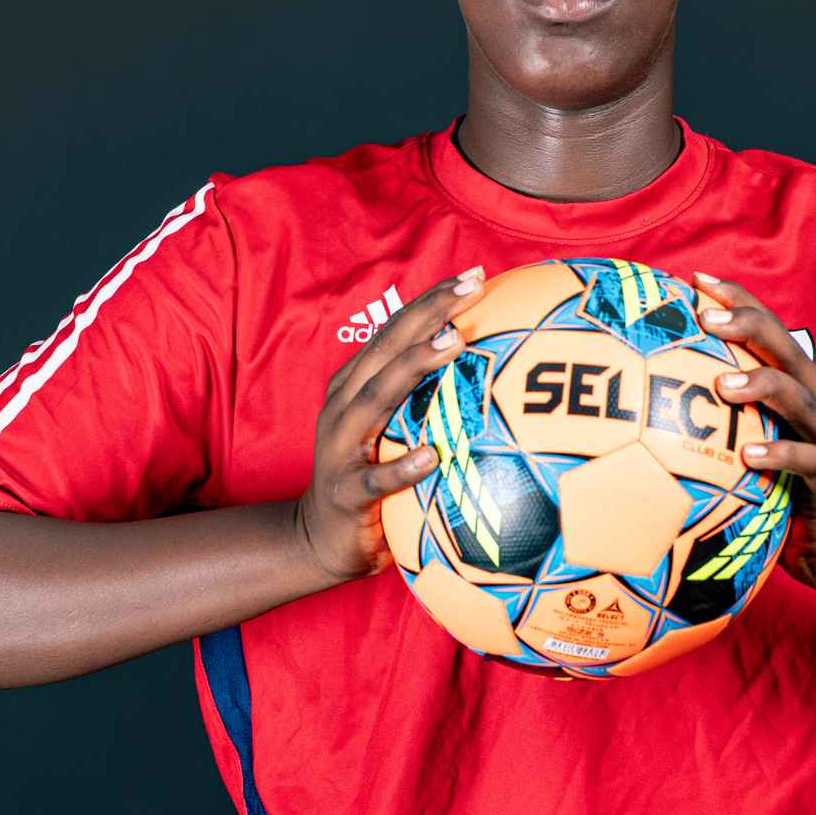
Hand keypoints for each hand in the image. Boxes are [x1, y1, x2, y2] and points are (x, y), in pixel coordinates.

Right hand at [296, 266, 485, 580]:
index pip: (396, 331)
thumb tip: (495, 378)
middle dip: (429, 314)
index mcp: (357, 385)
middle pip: (388, 348)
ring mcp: (340, 446)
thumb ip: (428, 402)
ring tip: (453, 345)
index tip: (474, 276)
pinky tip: (434, 455)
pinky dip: (402, 466)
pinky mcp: (345, 492)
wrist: (321, 538)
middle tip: (470, 289)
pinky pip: (375, 479)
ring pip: (377, 398)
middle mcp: (344, 406)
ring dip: (414, 368)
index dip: (432, 301)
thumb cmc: (372, 478)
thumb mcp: (394, 432)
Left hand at [693, 271, 815, 598]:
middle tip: (705, 316)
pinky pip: (808, 462)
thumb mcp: (755, 448)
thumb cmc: (786, 494)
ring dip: (760, 385)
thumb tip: (654, 406)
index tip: (697, 280)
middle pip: (786, 349)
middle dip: (748, 325)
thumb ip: (723, 422)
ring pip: (800, 398)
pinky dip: (780, 454)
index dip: (739, 302)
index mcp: (799, 387)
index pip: (769, 331)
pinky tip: (749, 455)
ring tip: (720, 383)